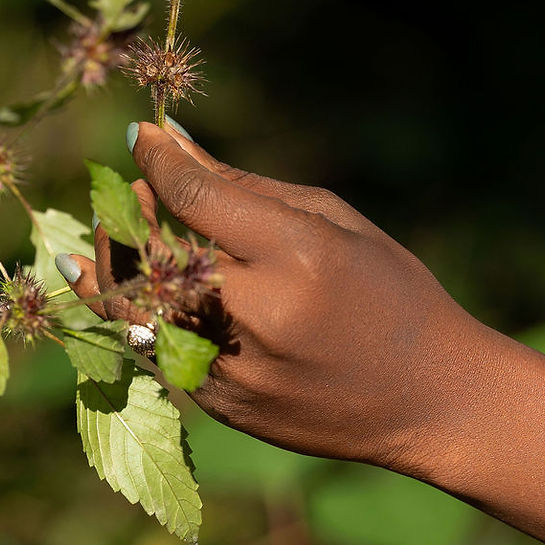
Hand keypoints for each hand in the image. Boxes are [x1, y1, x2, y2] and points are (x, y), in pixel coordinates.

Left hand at [61, 121, 479, 471]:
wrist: (431, 401)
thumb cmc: (390, 295)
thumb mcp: (334, 223)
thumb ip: (244, 185)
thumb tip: (171, 142)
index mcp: (298, 255)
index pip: (195, 197)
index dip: (157, 161)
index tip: (143, 138)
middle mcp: (258, 314)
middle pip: (151, 253)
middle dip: (127, 212)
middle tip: (131, 192)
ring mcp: (233, 367)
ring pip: (134, 307)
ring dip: (113, 263)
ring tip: (116, 234)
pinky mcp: (221, 405)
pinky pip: (153, 349)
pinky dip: (132, 310)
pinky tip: (118, 284)